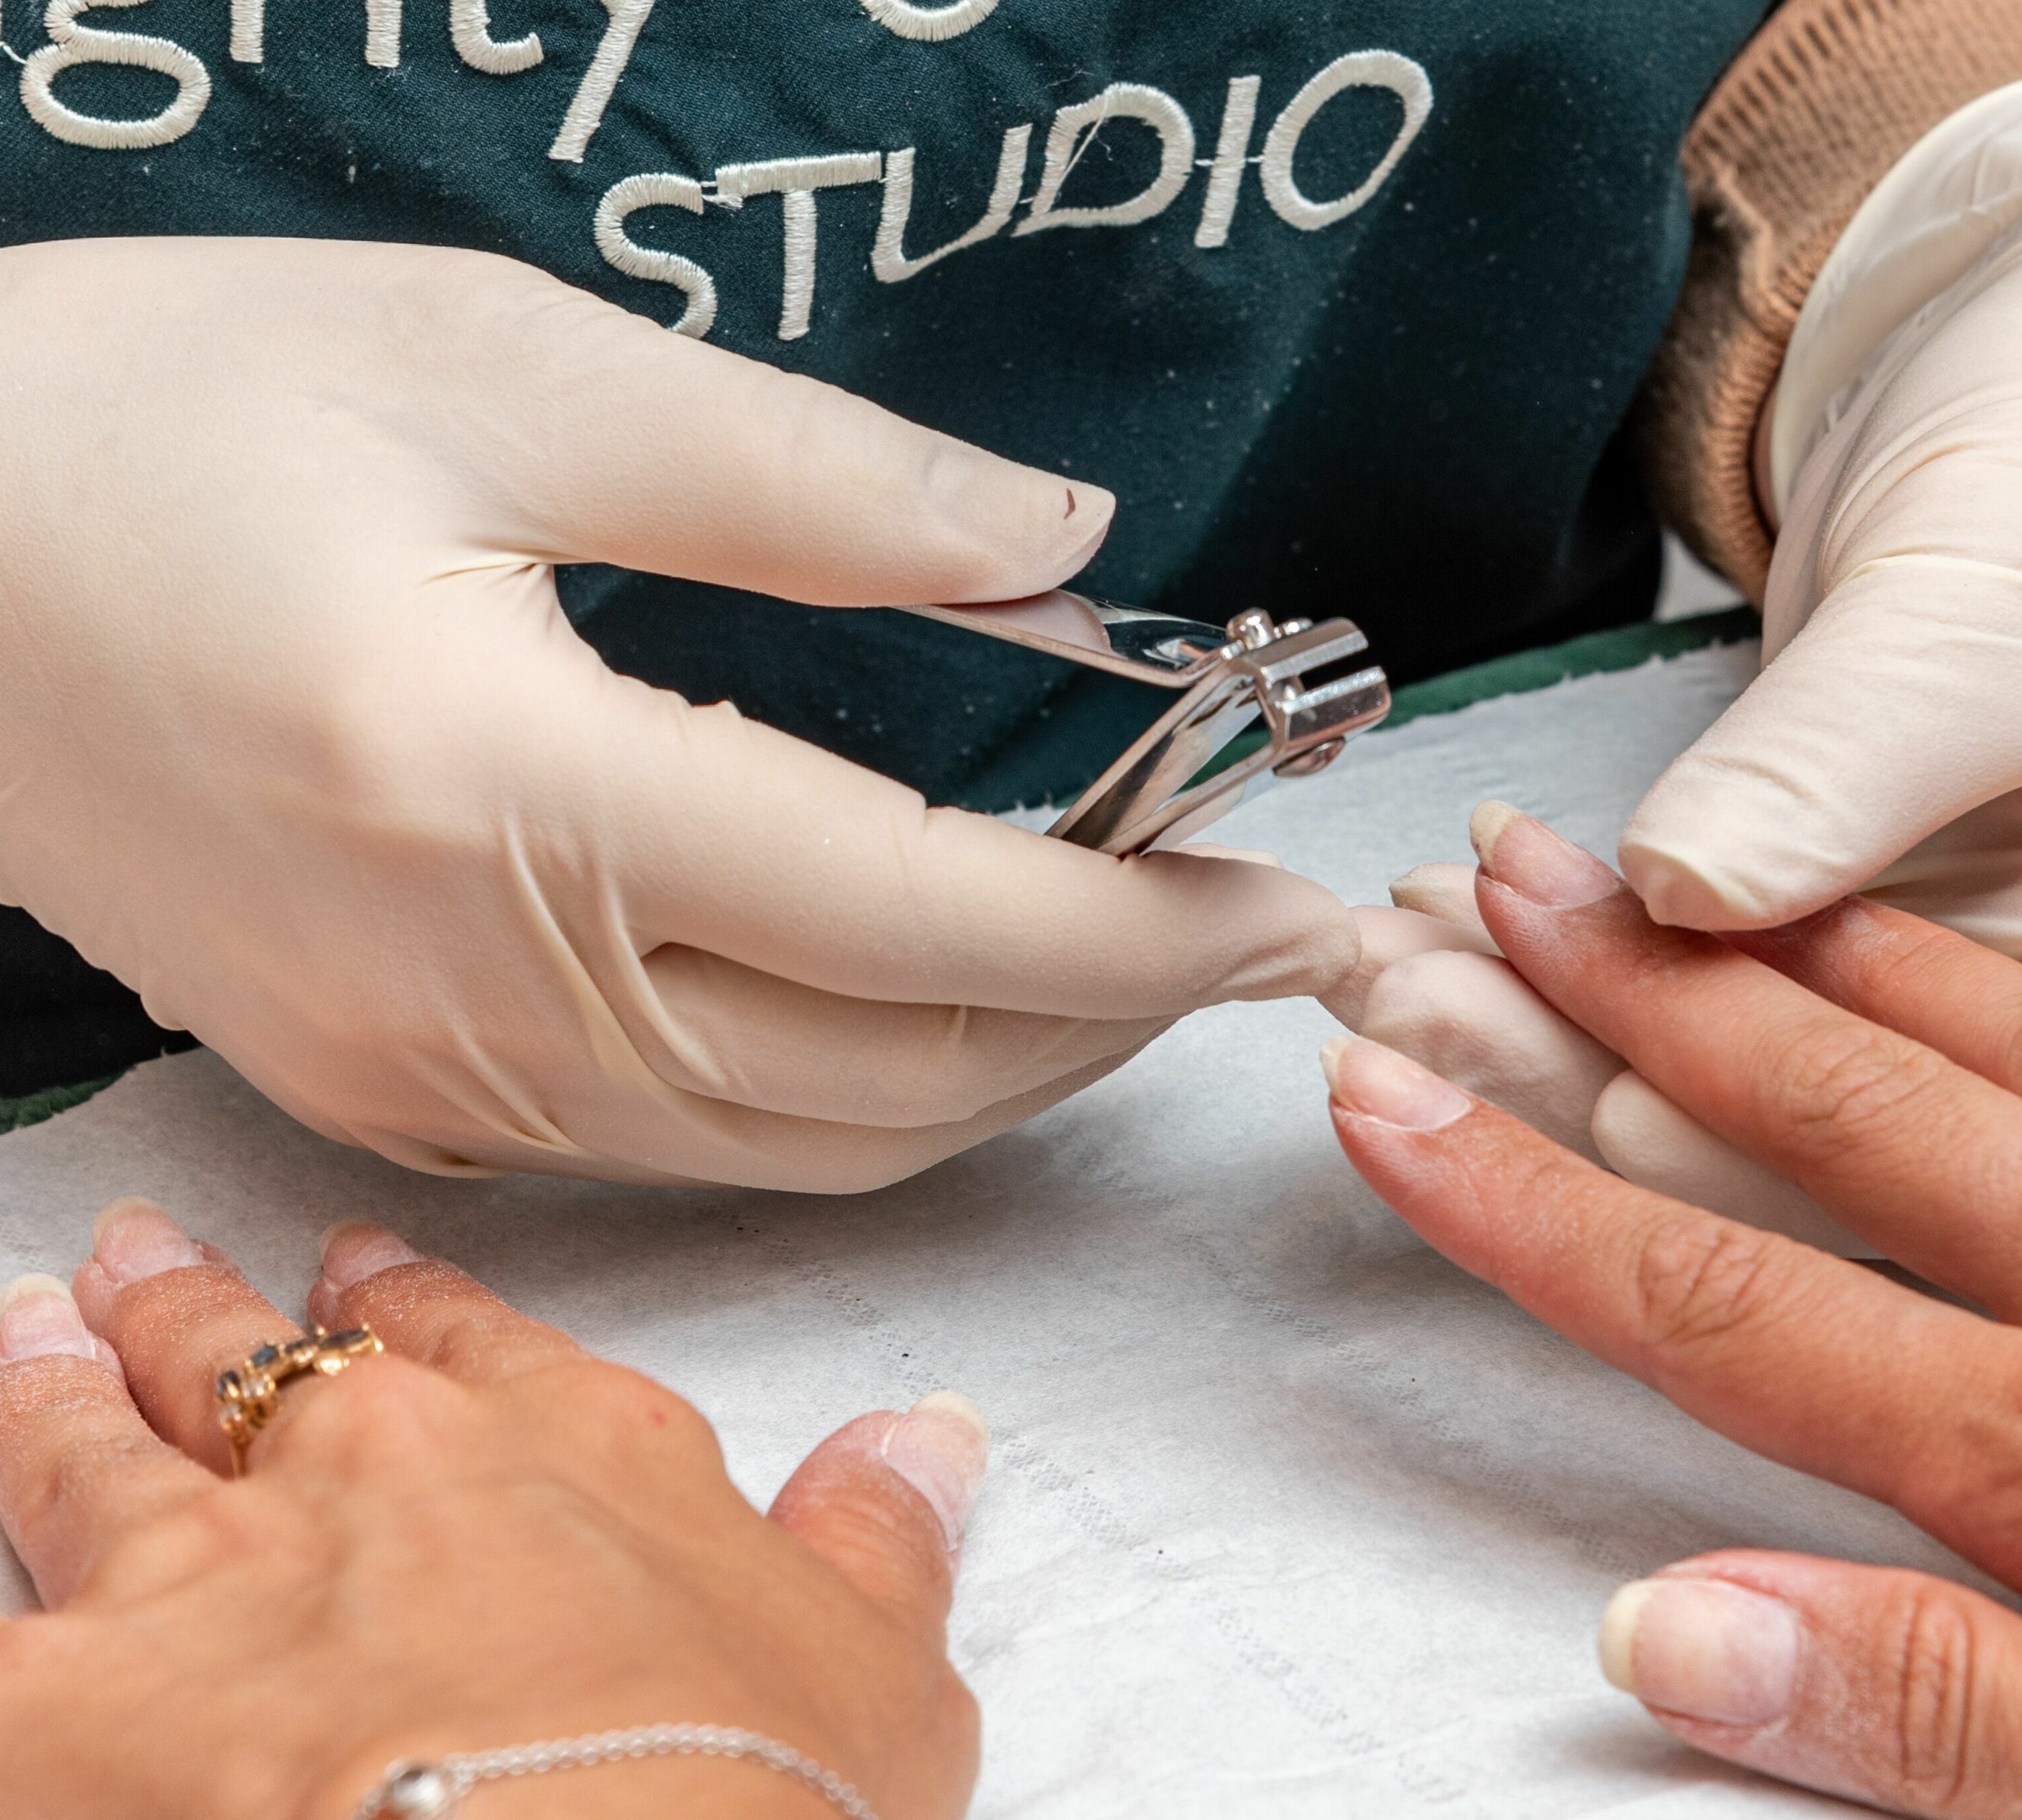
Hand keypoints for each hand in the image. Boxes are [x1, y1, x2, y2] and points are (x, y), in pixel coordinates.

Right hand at [0, 239, 1352, 1186]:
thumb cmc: (161, 408)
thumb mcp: (500, 363)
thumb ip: (815, 475)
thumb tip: (1069, 532)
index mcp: (506, 791)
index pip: (925, 918)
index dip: (1147, 925)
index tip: (1301, 902)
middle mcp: (466, 985)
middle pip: (889, 1078)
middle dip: (1114, 1023)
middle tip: (1268, 938)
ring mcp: (413, 1066)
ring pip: (795, 1147)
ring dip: (995, 1075)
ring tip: (1140, 969)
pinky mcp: (375, 1077)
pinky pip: (675, 1141)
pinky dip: (843, 1093)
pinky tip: (927, 1003)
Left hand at [0, 1200, 982, 1818]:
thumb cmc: (740, 1795)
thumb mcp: (878, 1672)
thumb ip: (881, 1538)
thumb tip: (930, 1445)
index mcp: (569, 1451)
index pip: (467, 1344)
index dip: (405, 1305)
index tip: (361, 1273)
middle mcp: (378, 1474)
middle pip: (260, 1360)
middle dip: (199, 1302)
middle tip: (150, 1255)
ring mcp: (212, 1573)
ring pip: (96, 1443)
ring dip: (54, 1385)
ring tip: (32, 1331)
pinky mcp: (66, 1702)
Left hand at [1334, 72, 2021, 1242]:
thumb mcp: (1986, 603)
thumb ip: (1833, 773)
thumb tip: (1670, 905)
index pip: (1982, 1148)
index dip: (1763, 1133)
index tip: (1561, 1061)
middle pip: (1847, 1141)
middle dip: (1607, 1075)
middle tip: (1402, 1013)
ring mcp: (1987, 964)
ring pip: (1760, 1067)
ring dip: (1564, 1016)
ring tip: (1385, 968)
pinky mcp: (1878, 900)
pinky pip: (1726, 969)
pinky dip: (1595, 944)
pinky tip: (1455, 921)